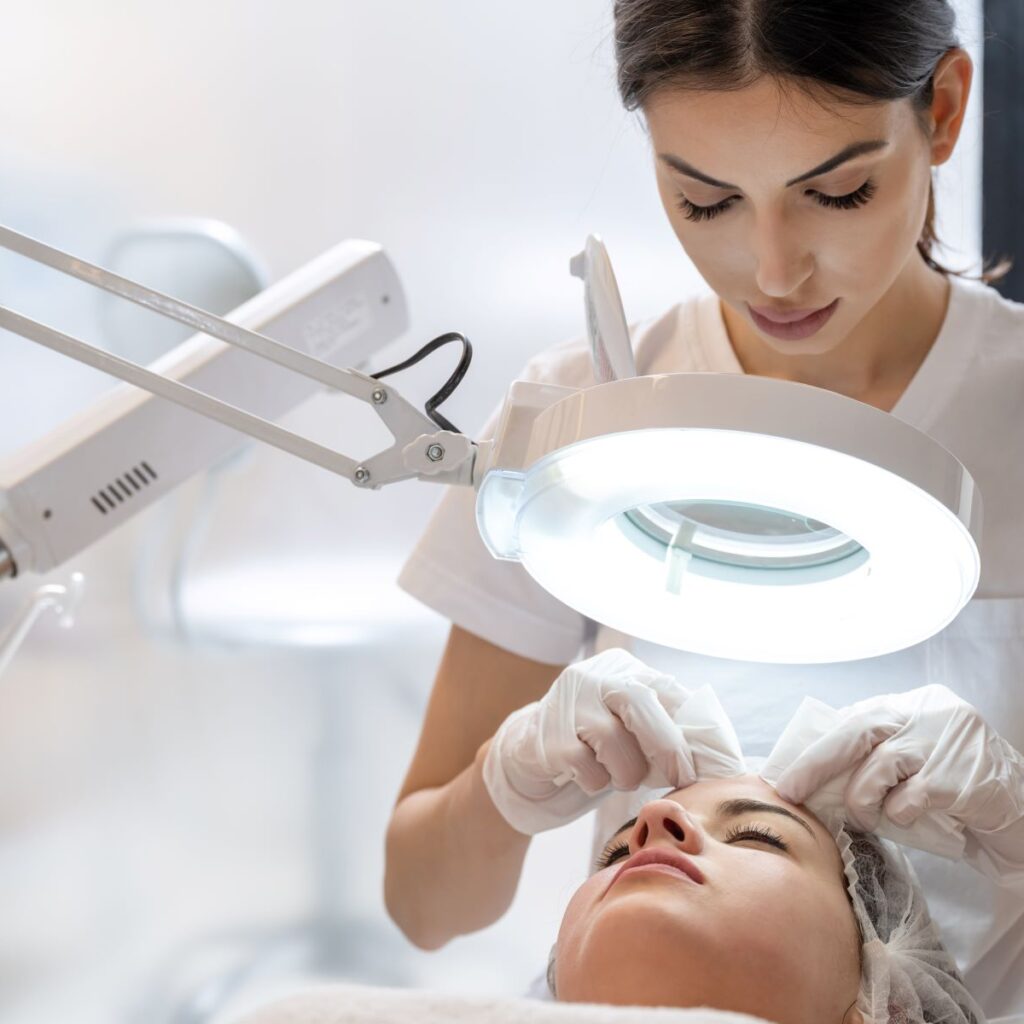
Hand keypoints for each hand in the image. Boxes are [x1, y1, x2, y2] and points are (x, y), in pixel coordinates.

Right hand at [482, 648, 697, 835]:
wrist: (530, 758)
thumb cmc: (598, 746)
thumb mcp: (633, 727)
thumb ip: (669, 728)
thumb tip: (719, 755)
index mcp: (625, 669)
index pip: (668, 689)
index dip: (694, 727)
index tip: (709, 762)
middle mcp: (595, 676)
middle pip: (639, 701)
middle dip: (666, 745)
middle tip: (679, 776)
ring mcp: (568, 703)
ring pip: (614, 740)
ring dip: (627, 772)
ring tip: (619, 775)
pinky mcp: (549, 735)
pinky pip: (588, 768)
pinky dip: (597, 782)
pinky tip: (588, 775)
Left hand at [774, 684, 1023, 889]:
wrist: (1020, 814)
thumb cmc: (955, 791)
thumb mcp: (911, 763)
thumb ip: (873, 755)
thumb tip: (811, 770)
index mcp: (913, 703)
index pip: (853, 716)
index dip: (817, 746)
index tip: (787, 772)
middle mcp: (931, 711)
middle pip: (858, 729)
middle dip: (817, 763)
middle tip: (791, 790)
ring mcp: (950, 740)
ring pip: (880, 764)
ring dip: (862, 799)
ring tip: (864, 817)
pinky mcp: (964, 776)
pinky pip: (912, 796)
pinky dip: (899, 812)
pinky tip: (909, 818)